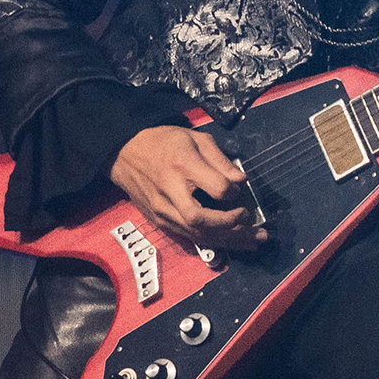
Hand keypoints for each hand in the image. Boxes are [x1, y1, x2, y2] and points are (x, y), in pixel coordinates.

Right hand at [109, 126, 264, 250]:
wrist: (125, 153)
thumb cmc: (163, 143)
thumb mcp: (195, 138)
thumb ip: (220, 160)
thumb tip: (240, 181)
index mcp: (182, 165)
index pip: (217, 189)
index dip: (233, 191)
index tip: (238, 187)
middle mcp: (171, 192)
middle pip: (202, 220)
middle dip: (231, 226)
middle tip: (251, 223)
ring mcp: (163, 210)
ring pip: (197, 234)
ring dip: (228, 240)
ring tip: (253, 240)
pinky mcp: (160, 221)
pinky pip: (189, 237)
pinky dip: (212, 241)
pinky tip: (231, 241)